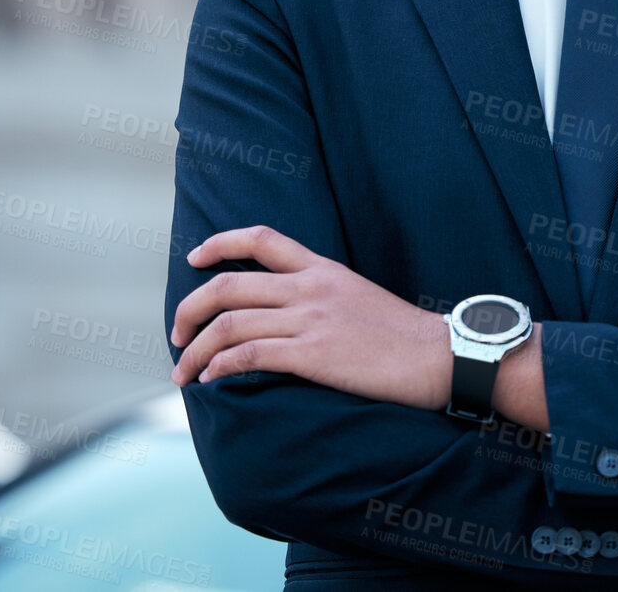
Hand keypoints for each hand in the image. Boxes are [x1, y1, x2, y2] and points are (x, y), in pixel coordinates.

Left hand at [169, 225, 449, 410]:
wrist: (441, 356)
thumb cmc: (406, 336)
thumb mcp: (360, 297)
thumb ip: (323, 296)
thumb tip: (289, 313)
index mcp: (323, 268)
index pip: (261, 238)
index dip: (219, 243)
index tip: (194, 259)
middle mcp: (311, 287)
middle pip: (228, 286)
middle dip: (189, 309)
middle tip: (176, 332)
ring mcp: (311, 319)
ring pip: (228, 324)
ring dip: (194, 350)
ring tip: (183, 372)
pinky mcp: (314, 354)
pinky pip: (248, 355)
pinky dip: (219, 367)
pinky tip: (211, 380)